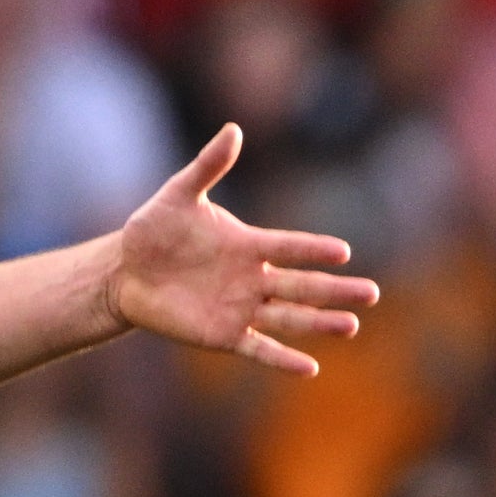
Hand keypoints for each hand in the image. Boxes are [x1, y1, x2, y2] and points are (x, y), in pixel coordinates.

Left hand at [100, 128, 376, 378]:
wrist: (125, 272)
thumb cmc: (154, 230)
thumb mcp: (179, 194)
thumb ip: (208, 166)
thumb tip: (234, 129)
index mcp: (247, 245)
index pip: (290, 248)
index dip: (314, 250)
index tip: (343, 252)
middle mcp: (252, 279)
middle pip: (302, 286)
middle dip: (336, 291)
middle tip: (371, 294)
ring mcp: (240, 308)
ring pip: (288, 317)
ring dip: (319, 322)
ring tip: (351, 326)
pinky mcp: (223, 335)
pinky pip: (258, 348)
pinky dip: (281, 359)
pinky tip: (309, 367)